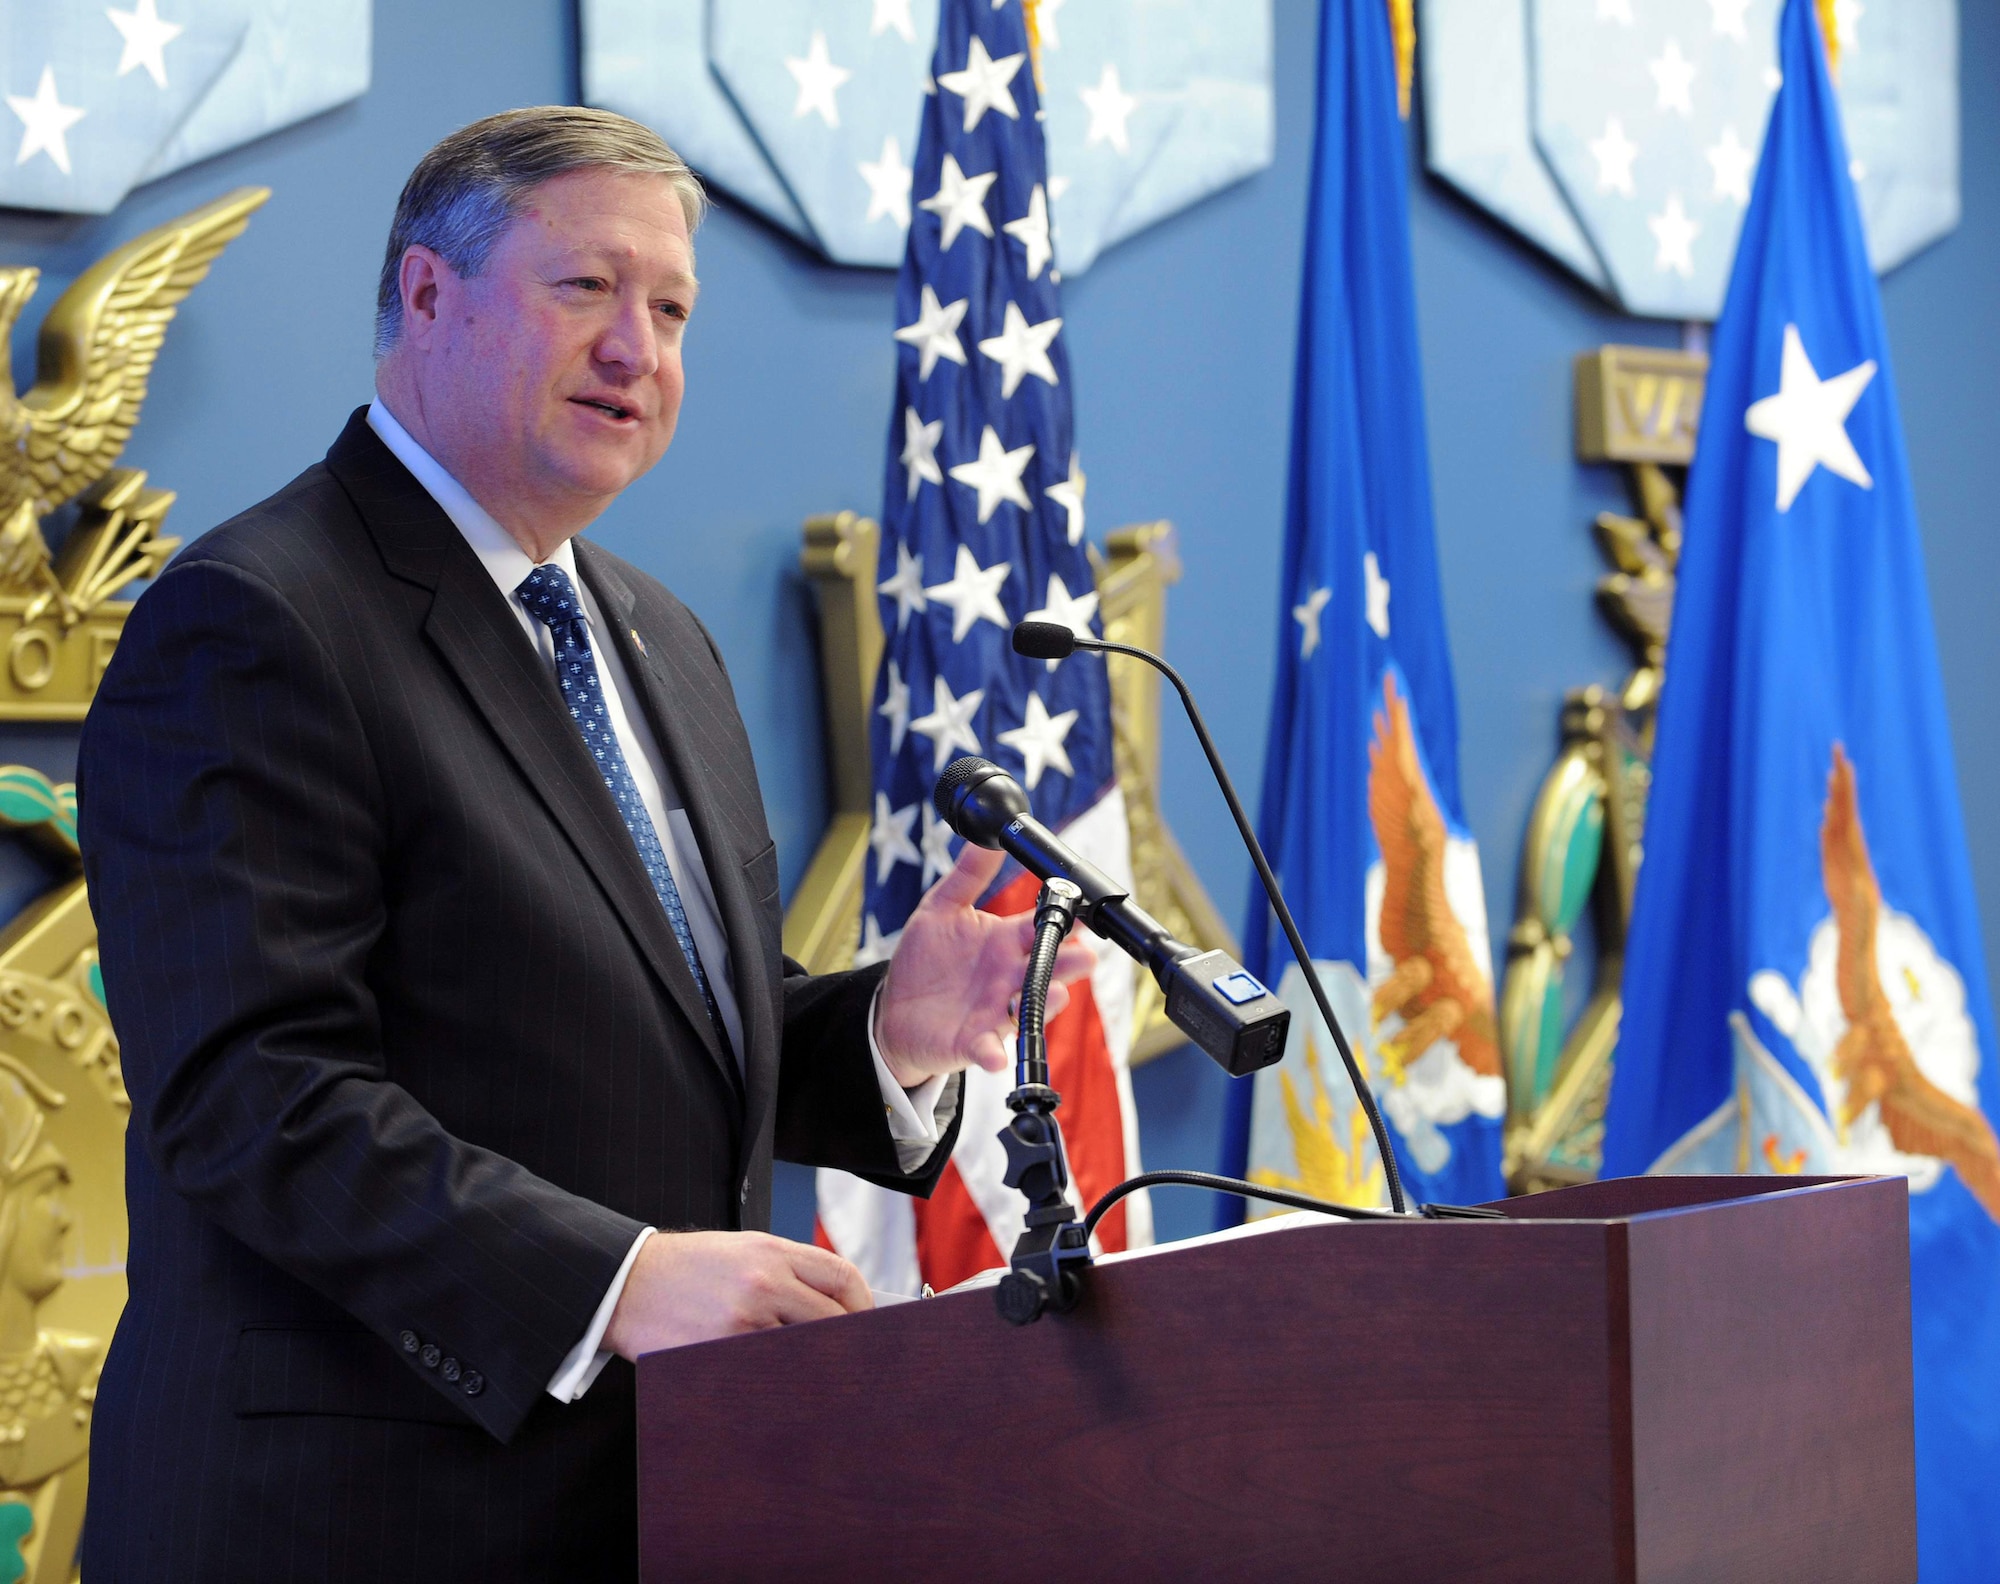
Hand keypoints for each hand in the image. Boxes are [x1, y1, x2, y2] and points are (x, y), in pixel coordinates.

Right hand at [601, 1230, 870, 1359]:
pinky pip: (767, 1373)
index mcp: (772, 1252)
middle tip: (854, 1363)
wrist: (625, 1284)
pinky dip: (780, 1381)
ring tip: (824, 1382)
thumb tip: (834, 1307)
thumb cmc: (686, 1268)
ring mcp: (743, 1322)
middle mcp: (764, 1283)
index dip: (863, 1304)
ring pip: (804, 1352)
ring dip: (816, 1367)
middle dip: (848, 1343)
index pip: (842, 1277)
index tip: (867, 1323)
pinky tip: (782, 1388)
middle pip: (832, 1320)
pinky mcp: (720, 1353)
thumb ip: (786, 1271)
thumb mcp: (740, 1250)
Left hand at [873, 844, 1096, 1087]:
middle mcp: (1009, 976)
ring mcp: (997, 1010)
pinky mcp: (975, 1042)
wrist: (896, 1008)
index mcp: (1005, 941)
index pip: (1041, 927)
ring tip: (1055, 995)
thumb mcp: (941, 909)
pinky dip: (994, 1053)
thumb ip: (968, 876)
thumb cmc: (926, 959)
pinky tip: (996, 1055)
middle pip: (1048, 968)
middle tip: (1085, 956)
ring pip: (1030, 1007)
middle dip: (1069, 963)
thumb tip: (988, 838)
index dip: (1063, 921)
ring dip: (1044, 1003)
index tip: (1081, 913)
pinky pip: (990, 1049)